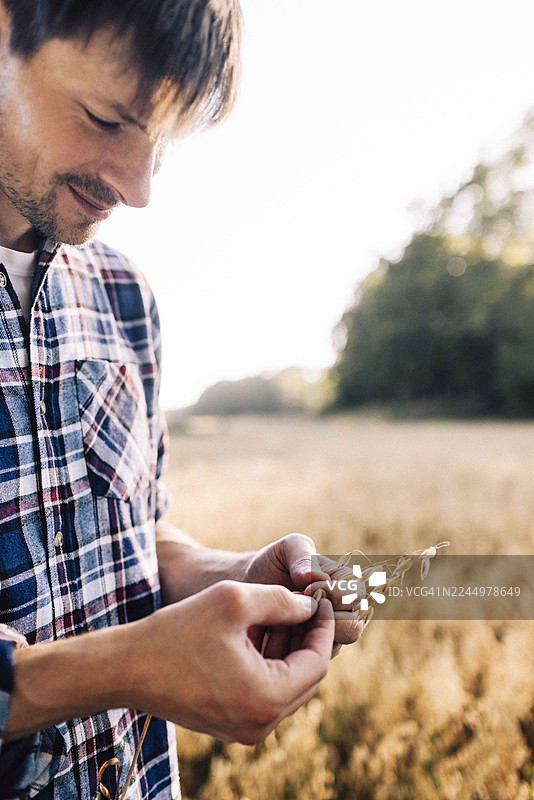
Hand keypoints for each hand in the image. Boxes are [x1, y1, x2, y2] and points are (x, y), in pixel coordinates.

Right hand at [131, 580, 333, 744]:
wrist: (127, 668)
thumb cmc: (178, 631)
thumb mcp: (235, 601)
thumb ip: (281, 600)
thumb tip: (311, 607)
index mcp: (266, 698)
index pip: (317, 662)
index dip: (322, 627)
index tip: (320, 599)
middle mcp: (260, 724)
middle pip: (306, 679)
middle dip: (307, 639)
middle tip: (305, 604)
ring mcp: (244, 730)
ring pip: (286, 686)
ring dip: (289, 651)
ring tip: (283, 613)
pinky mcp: (229, 725)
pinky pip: (264, 694)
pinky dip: (269, 665)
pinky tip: (260, 634)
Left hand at [242, 534, 363, 656]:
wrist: (248, 586)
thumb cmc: (272, 563)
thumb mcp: (286, 549)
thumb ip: (302, 555)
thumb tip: (313, 578)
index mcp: (345, 584)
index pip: (357, 594)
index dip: (334, 593)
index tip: (305, 587)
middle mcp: (343, 612)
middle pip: (352, 627)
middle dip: (321, 620)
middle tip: (293, 608)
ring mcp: (328, 636)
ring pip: (332, 648)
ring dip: (304, 635)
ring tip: (280, 619)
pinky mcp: (309, 655)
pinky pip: (309, 661)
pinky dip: (291, 650)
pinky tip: (272, 635)